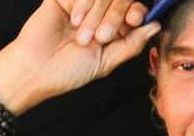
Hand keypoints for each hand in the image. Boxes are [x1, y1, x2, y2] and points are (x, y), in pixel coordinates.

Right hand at [0, 0, 160, 114]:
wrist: (38, 69)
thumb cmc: (70, 71)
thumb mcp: (107, 62)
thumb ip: (131, 44)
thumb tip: (155, 27)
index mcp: (113, 30)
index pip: (133, 11)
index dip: (137, 11)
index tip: (134, 20)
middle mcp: (99, 14)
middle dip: (115, 16)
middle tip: (103, 36)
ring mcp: (81, 3)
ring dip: (96, 16)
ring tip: (83, 38)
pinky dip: (83, 5)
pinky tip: (74, 22)